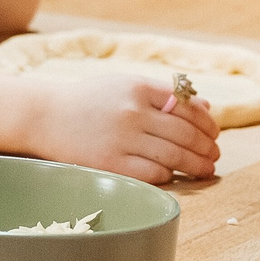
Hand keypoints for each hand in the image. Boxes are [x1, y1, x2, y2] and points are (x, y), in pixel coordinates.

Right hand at [14, 74, 220, 184]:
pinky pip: (154, 174)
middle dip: (208, 147)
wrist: (44, 116)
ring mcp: (122, 139)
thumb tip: (206, 107)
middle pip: (187, 134)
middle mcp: (132, 112)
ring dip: (197, 165)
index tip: (214, 133)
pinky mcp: (111, 164)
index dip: (208, 123)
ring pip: (175, 156)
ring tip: (205, 168)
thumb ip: (164, 94)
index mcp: (138, 88)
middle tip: (215, 155)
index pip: (188, 107)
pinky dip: (170, 175)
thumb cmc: (89, 100)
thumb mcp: (124, 85)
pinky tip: (172, 174)